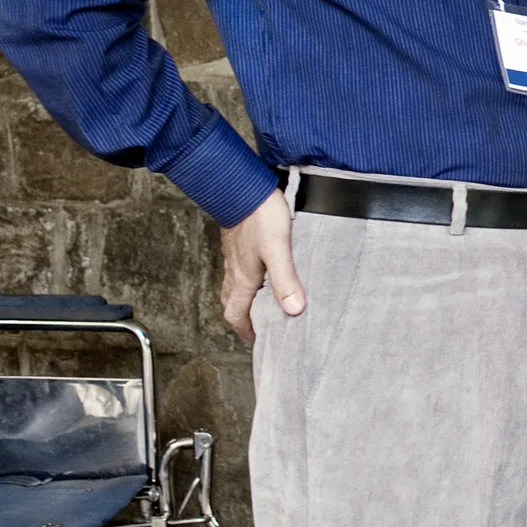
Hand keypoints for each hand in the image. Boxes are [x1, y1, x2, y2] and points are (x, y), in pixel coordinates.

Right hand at [219, 187, 304, 342]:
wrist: (243, 187)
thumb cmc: (260, 215)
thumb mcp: (278, 250)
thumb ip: (285, 280)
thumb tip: (294, 310)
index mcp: (242, 278)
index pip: (235, 314)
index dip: (244, 330)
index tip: (256, 339)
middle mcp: (234, 270)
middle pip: (232, 302)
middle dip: (243, 317)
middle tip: (258, 324)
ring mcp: (234, 256)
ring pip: (233, 285)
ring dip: (244, 297)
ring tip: (261, 302)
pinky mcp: (237, 243)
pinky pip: (237, 268)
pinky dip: (246, 278)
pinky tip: (260, 271)